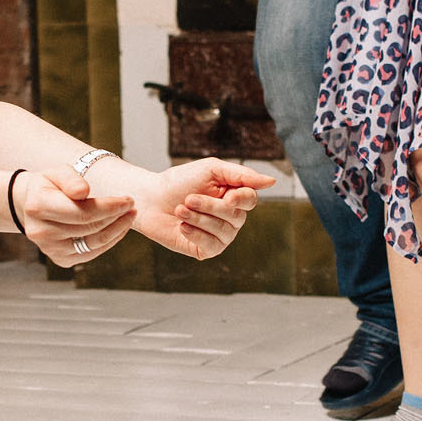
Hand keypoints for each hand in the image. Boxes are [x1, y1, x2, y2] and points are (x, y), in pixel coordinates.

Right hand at [16, 167, 135, 265]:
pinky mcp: (60, 260)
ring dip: (117, 229)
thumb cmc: (49, 185)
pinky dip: (109, 241)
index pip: (81, 212)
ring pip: (94, 243)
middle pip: (90, 228)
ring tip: (130, 215)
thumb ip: (70, 179)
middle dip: (116, 216)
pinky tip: (119, 228)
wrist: (33, 204)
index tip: (128, 200)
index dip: (109, 207)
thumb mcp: (57, 172)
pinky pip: (92, 253)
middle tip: (131, 205)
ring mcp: (50, 249)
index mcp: (38, 206)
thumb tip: (83, 192)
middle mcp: (41, 232)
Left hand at [130, 159, 274, 259]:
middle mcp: (230, 218)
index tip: (225, 195)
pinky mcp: (205, 250)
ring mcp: (219, 236)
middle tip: (188, 198)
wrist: (150, 199)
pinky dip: (195, 233)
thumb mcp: (211, 170)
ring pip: (224, 232)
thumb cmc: (179, 181)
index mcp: (234, 197)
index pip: (250, 200)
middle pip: (236, 217)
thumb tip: (272, 182)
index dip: (240, 199)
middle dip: (210, 207)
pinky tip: (181, 225)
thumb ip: (241, 175)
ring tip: (180, 208)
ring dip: (199, 218)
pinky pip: (212, 246)